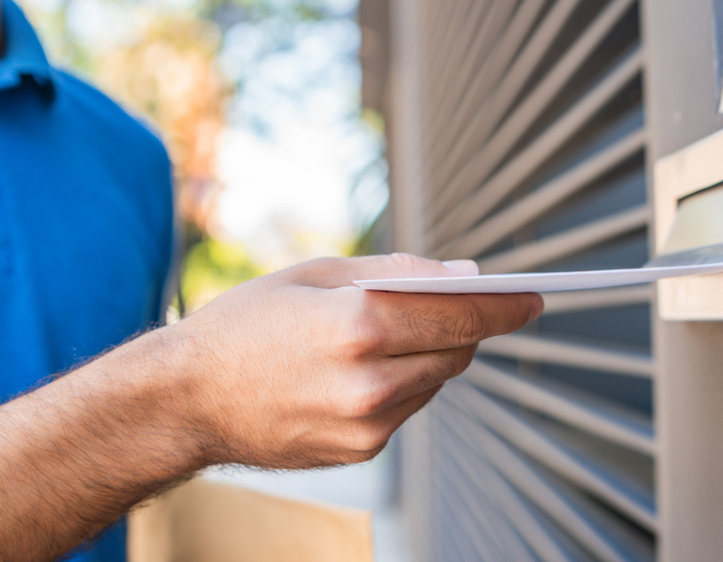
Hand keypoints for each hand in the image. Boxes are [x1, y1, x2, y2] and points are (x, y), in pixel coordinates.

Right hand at [164, 253, 542, 469]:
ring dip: (434, 353)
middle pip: (459, 349)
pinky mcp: (360, 450)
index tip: (534, 296)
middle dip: (467, 322)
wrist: (188, 400)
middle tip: (461, 300)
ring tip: (396, 331)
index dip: (506, 302)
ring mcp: (367, 424)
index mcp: (359, 325)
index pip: (463, 312)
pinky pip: (409, 408)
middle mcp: (370, 382)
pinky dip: (405, 382)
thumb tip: (464, 276)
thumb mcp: (315, 274)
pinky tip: (367, 366)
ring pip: (437, 381)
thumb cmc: (243, 325)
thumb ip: (397, 272)